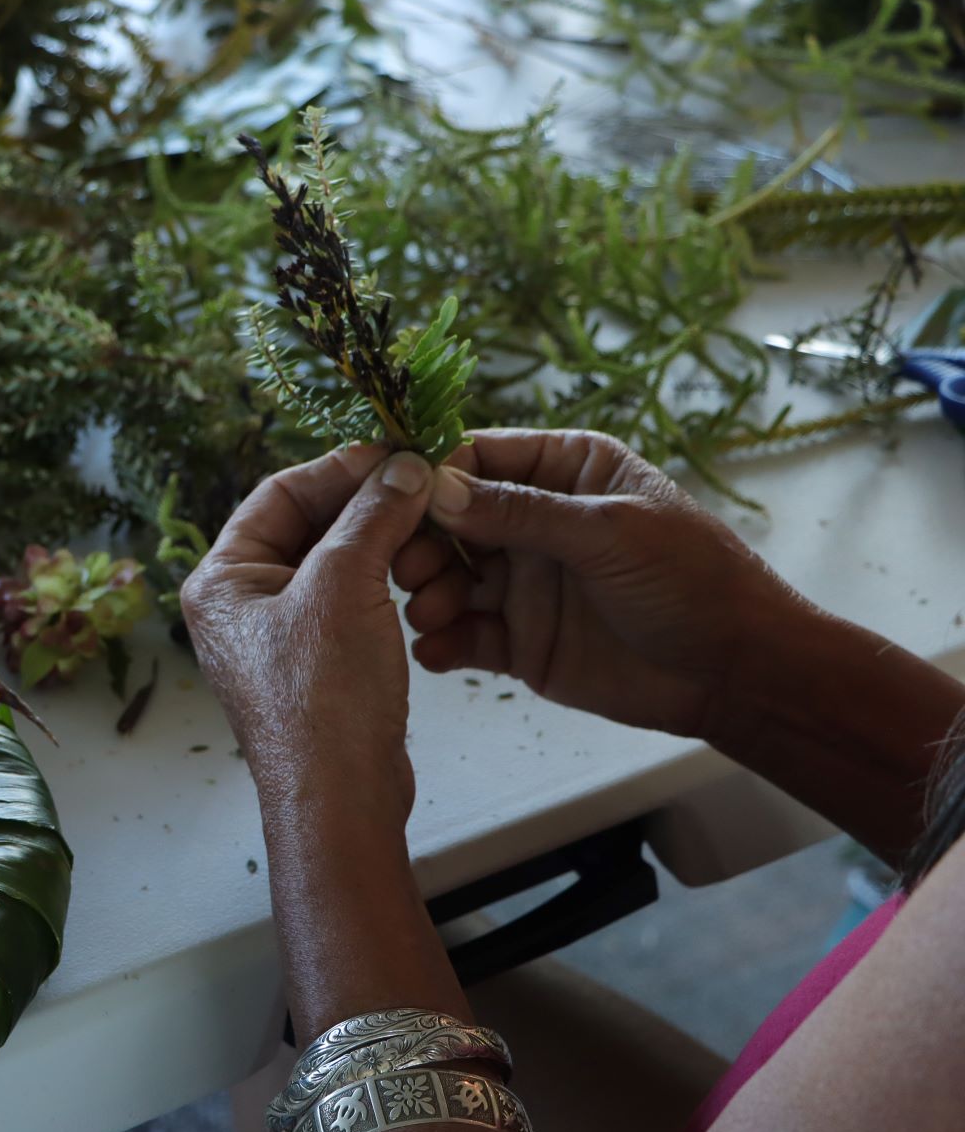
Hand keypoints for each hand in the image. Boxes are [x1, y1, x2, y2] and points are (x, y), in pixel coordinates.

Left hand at [181, 444, 438, 825]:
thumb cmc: (324, 695)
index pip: (279, 492)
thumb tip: (404, 464)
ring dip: (384, 544)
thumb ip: (373, 515)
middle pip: (309, 525)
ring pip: (337, 563)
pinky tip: (423, 580)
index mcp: (221, 578)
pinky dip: (387, 584)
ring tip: (430, 537)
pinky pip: (353, 602)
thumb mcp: (346, 586)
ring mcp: (279, 636)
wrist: (340, 798)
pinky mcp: (318, 664)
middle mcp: (241, 603)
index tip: (397, 454)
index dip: (340, 467)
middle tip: (425, 487)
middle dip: (368, 506)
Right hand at [397, 428, 810, 737]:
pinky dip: (443, 642)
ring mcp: (525, 582)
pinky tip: (437, 652)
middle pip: (451, 520)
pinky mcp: (520, 640)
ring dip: (428, 594)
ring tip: (429, 613)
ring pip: (451, 578)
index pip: (480, 457)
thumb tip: (436, 489)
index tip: (395, 500)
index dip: (434, 475)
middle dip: (422, 543)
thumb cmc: (692, 581)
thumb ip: (521, 512)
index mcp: (567, 471)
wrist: (735, 674)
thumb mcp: (609, 533)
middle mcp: (537, 520)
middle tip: (404, 569)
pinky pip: (465, 635)